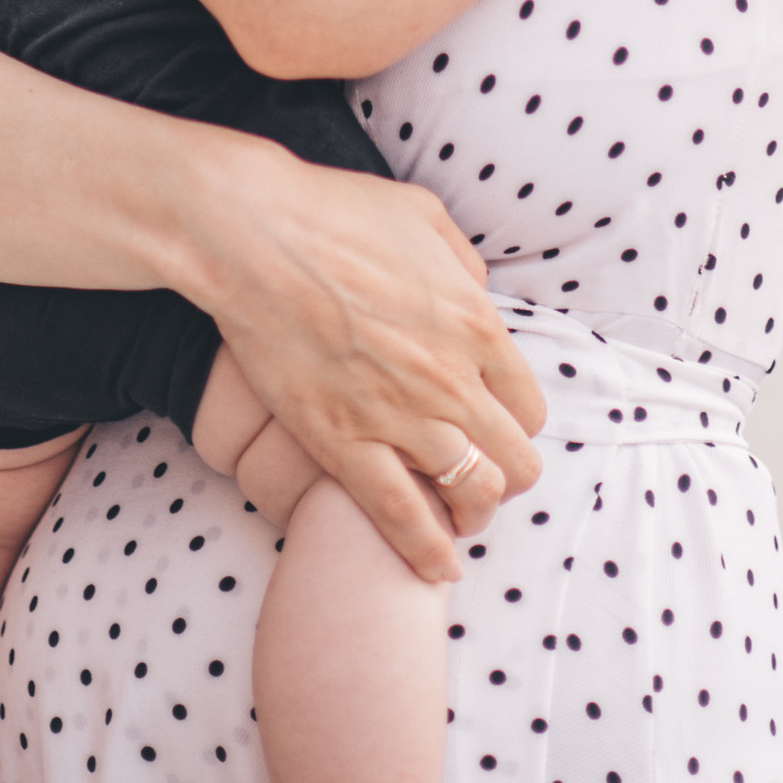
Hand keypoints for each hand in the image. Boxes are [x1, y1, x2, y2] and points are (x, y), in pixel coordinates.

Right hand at [191, 144, 546, 584]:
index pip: (529, 406)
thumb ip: (463, 265)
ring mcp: (398, 418)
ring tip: (461, 520)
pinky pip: (401, 518)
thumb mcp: (424, 217)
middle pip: (514, 460)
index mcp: (476, 324)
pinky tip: (439, 569)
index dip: (517, 425)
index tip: (500, 430)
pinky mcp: (342, 444)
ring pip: (470, 495)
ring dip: (473, 512)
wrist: (253, 237)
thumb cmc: (334, 213)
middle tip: (486, 478)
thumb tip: (476, 294)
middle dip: (508, 475)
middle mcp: (450, 380)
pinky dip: (427, 552)